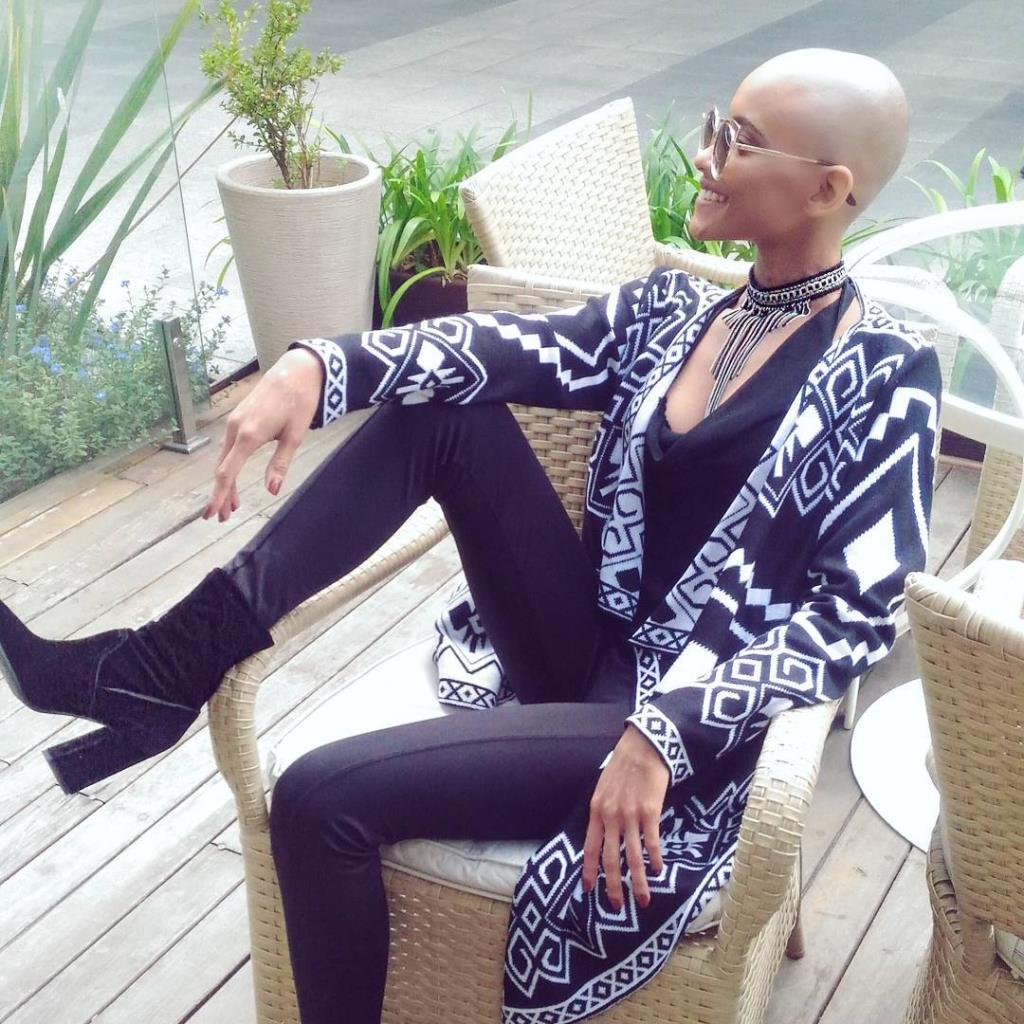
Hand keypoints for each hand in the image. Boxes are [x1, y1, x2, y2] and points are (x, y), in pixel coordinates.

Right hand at [202, 347, 324, 521]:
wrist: (297, 370)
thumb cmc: (299, 402)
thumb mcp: (294, 436)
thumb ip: (280, 464)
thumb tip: (272, 491)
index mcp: (248, 435)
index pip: (227, 472)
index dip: (218, 495)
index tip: (211, 513)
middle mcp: (235, 428)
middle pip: (223, 468)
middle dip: (222, 494)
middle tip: (222, 518)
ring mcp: (234, 421)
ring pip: (224, 458)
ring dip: (226, 481)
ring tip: (231, 504)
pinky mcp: (239, 417)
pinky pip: (228, 447)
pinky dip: (229, 464)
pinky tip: (233, 475)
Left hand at [582, 723, 668, 910]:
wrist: (643, 745)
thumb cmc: (624, 764)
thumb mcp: (604, 787)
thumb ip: (604, 810)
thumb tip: (605, 832)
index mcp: (596, 810)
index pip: (589, 847)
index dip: (589, 871)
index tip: (588, 889)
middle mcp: (610, 816)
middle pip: (609, 859)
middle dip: (612, 886)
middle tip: (615, 906)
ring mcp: (629, 815)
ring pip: (632, 857)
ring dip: (638, 882)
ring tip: (643, 899)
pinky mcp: (649, 812)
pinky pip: (651, 843)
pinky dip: (655, 860)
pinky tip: (658, 871)